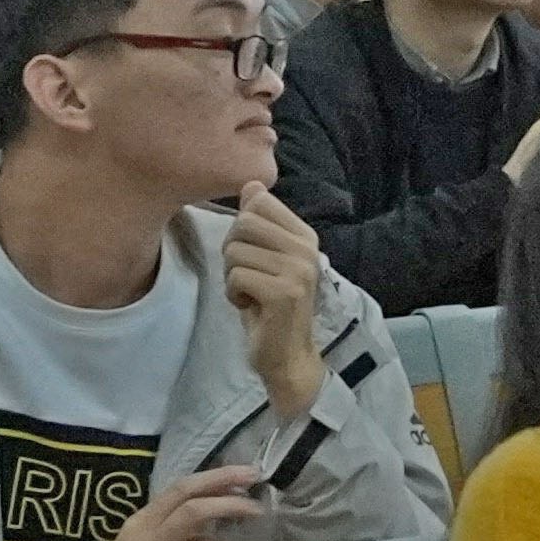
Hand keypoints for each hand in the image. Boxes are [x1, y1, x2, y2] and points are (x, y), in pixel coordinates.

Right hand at [97, 464, 267, 540]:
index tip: (244, 473)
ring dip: (227, 507)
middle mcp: (145, 531)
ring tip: (254, 511)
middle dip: (223, 480)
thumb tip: (219, 531)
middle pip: (187, 493)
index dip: (214, 477)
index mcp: (142, 522)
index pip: (179, 488)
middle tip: (254, 477)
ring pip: (192, 515)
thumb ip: (179, 539)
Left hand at [222, 186, 327, 420]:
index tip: (253, 256)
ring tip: (251, 293)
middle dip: (232, 252)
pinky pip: (236, 276)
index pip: (259, 202)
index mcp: (305, 236)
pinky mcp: (284, 293)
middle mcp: (307, 249)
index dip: (241, 229)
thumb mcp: (265, 259)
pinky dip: (234, 294)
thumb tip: (252, 184)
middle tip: (247, 277)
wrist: (287, 356)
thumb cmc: (270, 307)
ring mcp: (298, 270)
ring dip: (232, 276)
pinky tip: (251, 306)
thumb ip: (260, 222)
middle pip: (243, 223)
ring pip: (235, 251)